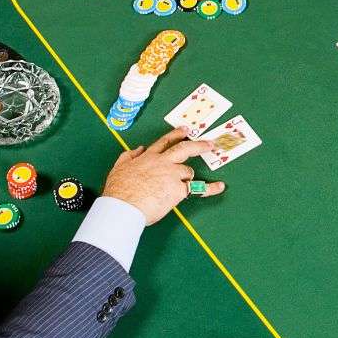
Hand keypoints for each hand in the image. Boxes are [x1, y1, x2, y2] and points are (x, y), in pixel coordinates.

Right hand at [102, 127, 224, 224]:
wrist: (123, 207)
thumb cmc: (118, 193)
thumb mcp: (118, 168)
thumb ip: (128, 157)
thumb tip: (137, 150)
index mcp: (147, 158)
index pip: (163, 142)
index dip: (175, 135)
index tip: (184, 130)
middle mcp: (162, 163)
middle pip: (184, 149)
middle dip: (198, 145)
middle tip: (209, 144)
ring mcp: (172, 175)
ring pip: (188, 172)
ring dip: (188, 177)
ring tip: (183, 185)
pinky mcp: (178, 189)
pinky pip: (197, 189)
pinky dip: (209, 189)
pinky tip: (219, 187)